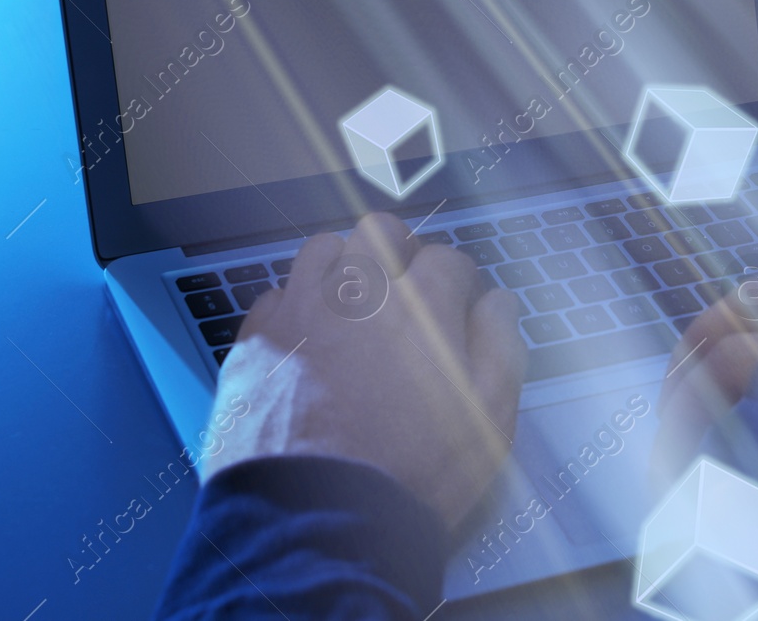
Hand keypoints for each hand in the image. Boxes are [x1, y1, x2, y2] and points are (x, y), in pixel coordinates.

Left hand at [204, 213, 526, 528]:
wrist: (318, 523)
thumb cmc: (409, 479)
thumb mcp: (488, 422)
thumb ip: (501, 350)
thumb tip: (499, 306)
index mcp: (423, 307)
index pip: (448, 258)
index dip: (458, 282)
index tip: (458, 305)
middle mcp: (360, 294)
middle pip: (381, 233)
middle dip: (400, 251)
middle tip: (406, 287)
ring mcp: (302, 312)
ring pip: (322, 250)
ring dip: (342, 266)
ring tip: (352, 302)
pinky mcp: (256, 341)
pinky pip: (274, 296)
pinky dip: (293, 307)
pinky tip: (307, 336)